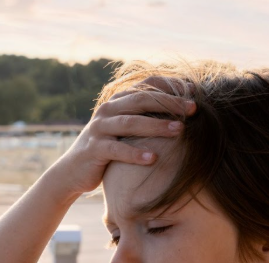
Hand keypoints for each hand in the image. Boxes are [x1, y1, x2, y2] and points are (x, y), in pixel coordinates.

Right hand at [49, 77, 196, 195]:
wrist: (73, 171)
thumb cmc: (109, 150)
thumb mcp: (127, 131)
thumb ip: (147, 119)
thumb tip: (183, 113)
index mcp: (119, 101)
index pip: (147, 86)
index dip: (171, 88)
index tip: (195, 94)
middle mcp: (108, 110)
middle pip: (142, 100)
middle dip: (170, 104)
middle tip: (194, 110)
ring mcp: (99, 128)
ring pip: (130, 122)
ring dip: (156, 126)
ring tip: (179, 130)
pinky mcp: (94, 149)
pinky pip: (117, 149)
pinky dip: (135, 153)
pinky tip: (153, 159)